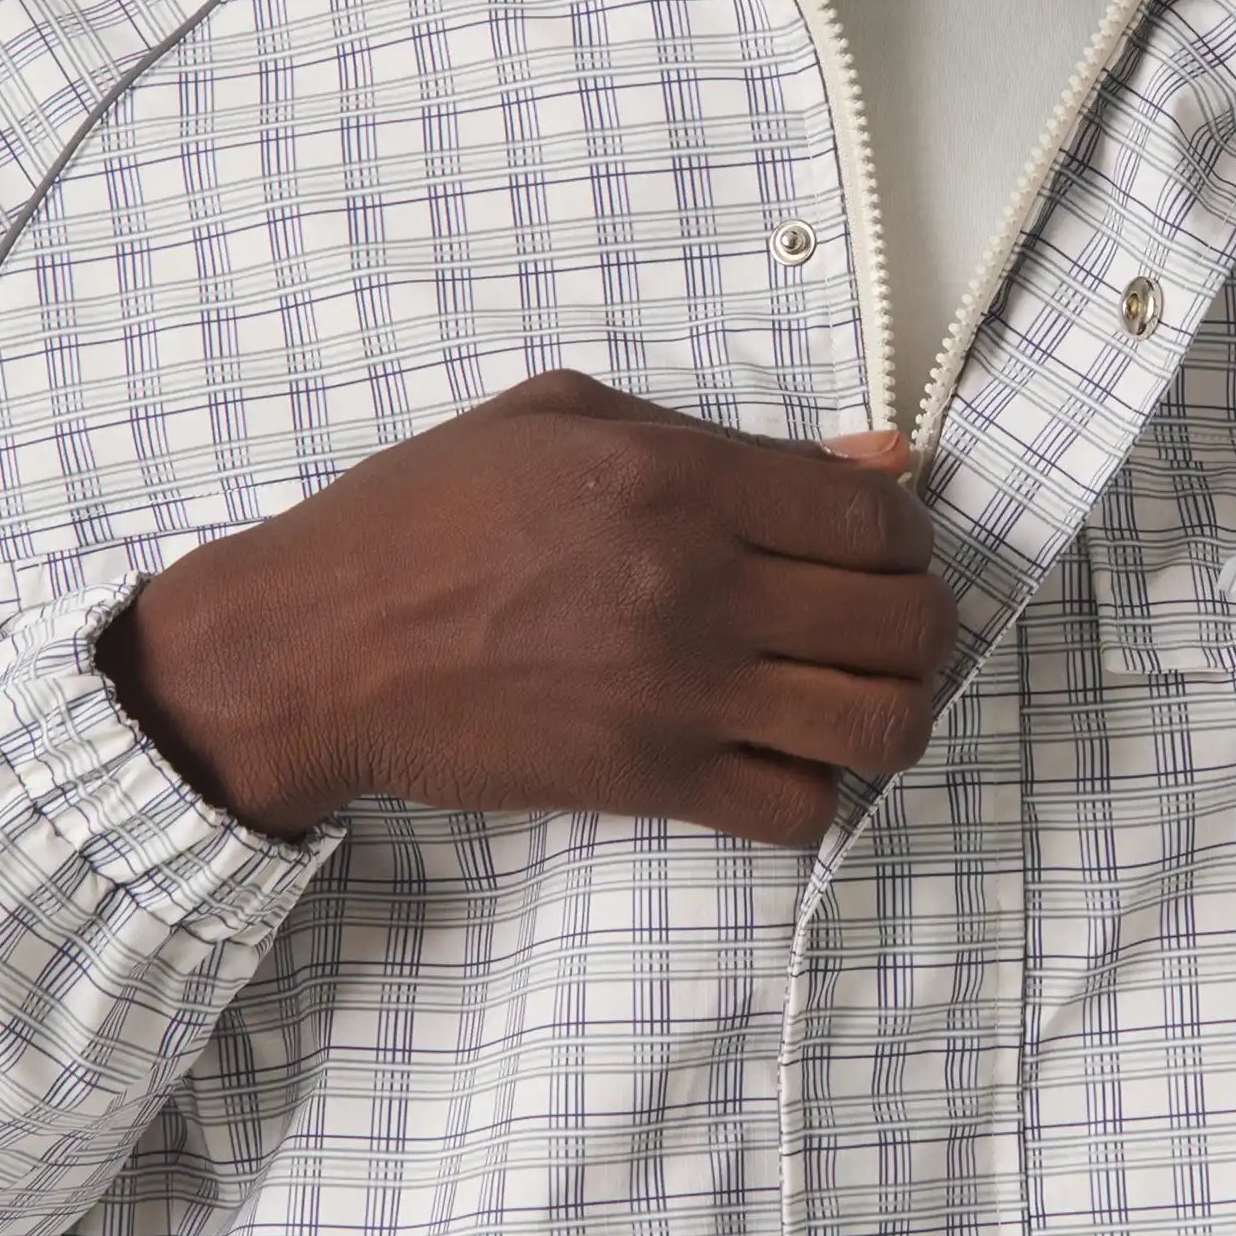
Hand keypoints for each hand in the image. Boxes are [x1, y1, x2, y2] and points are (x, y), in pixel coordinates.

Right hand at [96, 378, 957, 848]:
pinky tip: (777, 762)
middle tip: (881, 632)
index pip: (881, 519)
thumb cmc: (425, 519)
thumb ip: (730, 439)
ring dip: (891, 716)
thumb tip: (883, 457)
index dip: (906, 539)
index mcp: (681, 479)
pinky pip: (799, 813)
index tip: (878, 553)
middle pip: (905, 623)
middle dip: (918, 628)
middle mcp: (699, 584)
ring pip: (879, 725)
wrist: (317, 645)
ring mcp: (682, 692)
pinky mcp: (652, 780)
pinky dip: (812, 795)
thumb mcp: (566, 422)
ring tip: (853, 704)